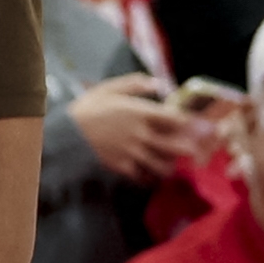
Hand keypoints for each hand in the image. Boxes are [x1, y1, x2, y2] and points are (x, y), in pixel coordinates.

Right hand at [69, 73, 199, 182]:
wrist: (68, 133)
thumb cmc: (89, 108)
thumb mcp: (110, 88)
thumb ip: (136, 84)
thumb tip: (159, 84)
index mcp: (141, 113)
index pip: (176, 120)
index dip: (189, 124)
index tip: (195, 126)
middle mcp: (142, 134)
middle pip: (175, 146)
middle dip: (188, 150)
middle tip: (194, 151)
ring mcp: (133, 153)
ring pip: (162, 165)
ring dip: (170, 166)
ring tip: (171, 164)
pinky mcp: (123, 167)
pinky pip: (144, 177)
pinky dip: (151, 178)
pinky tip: (152, 175)